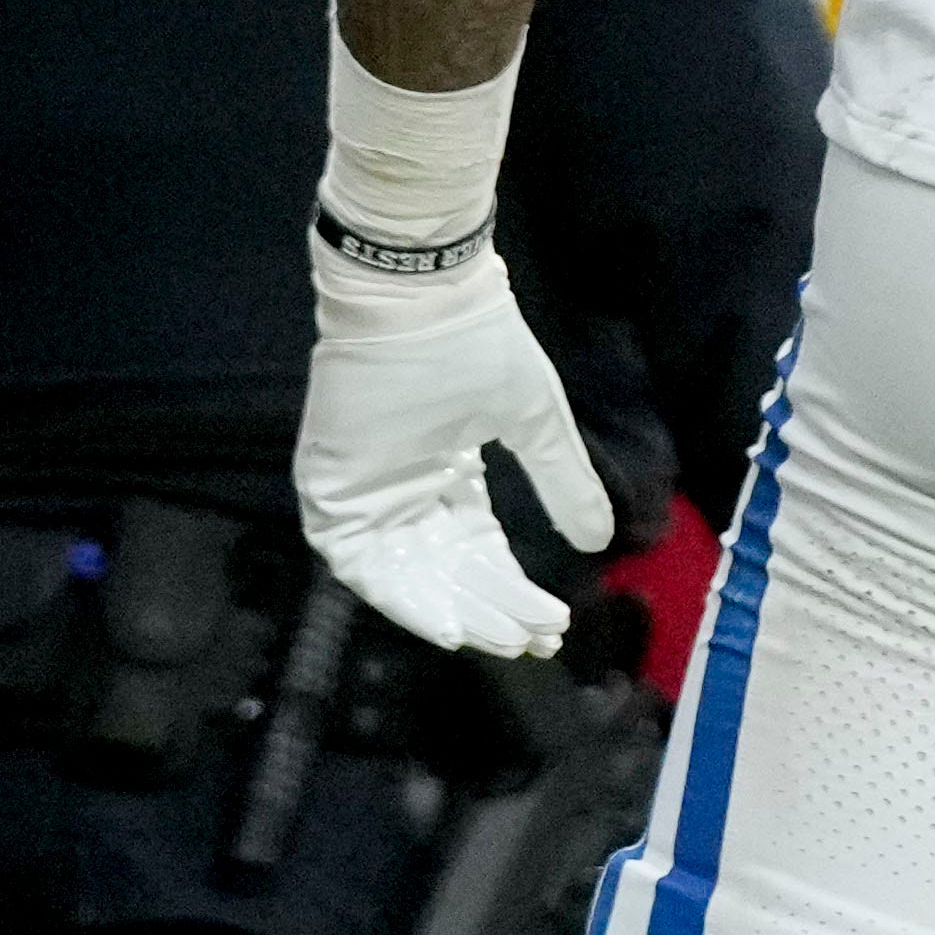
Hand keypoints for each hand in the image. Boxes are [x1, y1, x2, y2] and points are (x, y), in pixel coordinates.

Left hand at [297, 233, 608, 657]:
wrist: (420, 297)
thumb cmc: (477, 343)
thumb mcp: (533, 423)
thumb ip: (563, 482)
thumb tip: (601, 541)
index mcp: (447, 474)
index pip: (478, 552)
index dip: (514, 590)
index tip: (552, 622)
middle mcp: (404, 494)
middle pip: (447, 573)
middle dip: (490, 609)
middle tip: (533, 637)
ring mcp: (366, 496)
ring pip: (408, 578)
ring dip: (452, 612)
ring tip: (501, 636)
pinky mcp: (334, 494)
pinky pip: (361, 566)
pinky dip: (400, 598)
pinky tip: (445, 621)